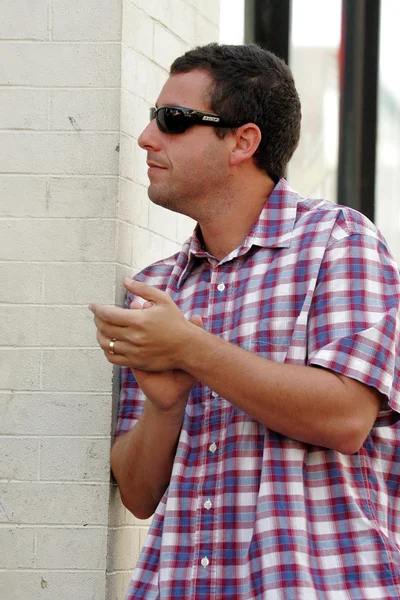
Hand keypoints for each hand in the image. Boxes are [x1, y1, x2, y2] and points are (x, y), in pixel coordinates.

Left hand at [89, 279, 203, 410]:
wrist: (187, 347)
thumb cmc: (176, 322)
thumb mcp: (162, 299)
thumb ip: (142, 289)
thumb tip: (125, 281)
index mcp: (139, 320)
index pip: (108, 314)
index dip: (97, 309)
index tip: (92, 305)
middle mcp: (134, 337)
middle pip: (104, 328)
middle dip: (97, 320)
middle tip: (97, 315)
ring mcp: (134, 351)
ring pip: (106, 344)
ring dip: (99, 335)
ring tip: (101, 329)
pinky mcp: (136, 362)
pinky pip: (113, 358)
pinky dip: (107, 350)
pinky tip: (109, 344)